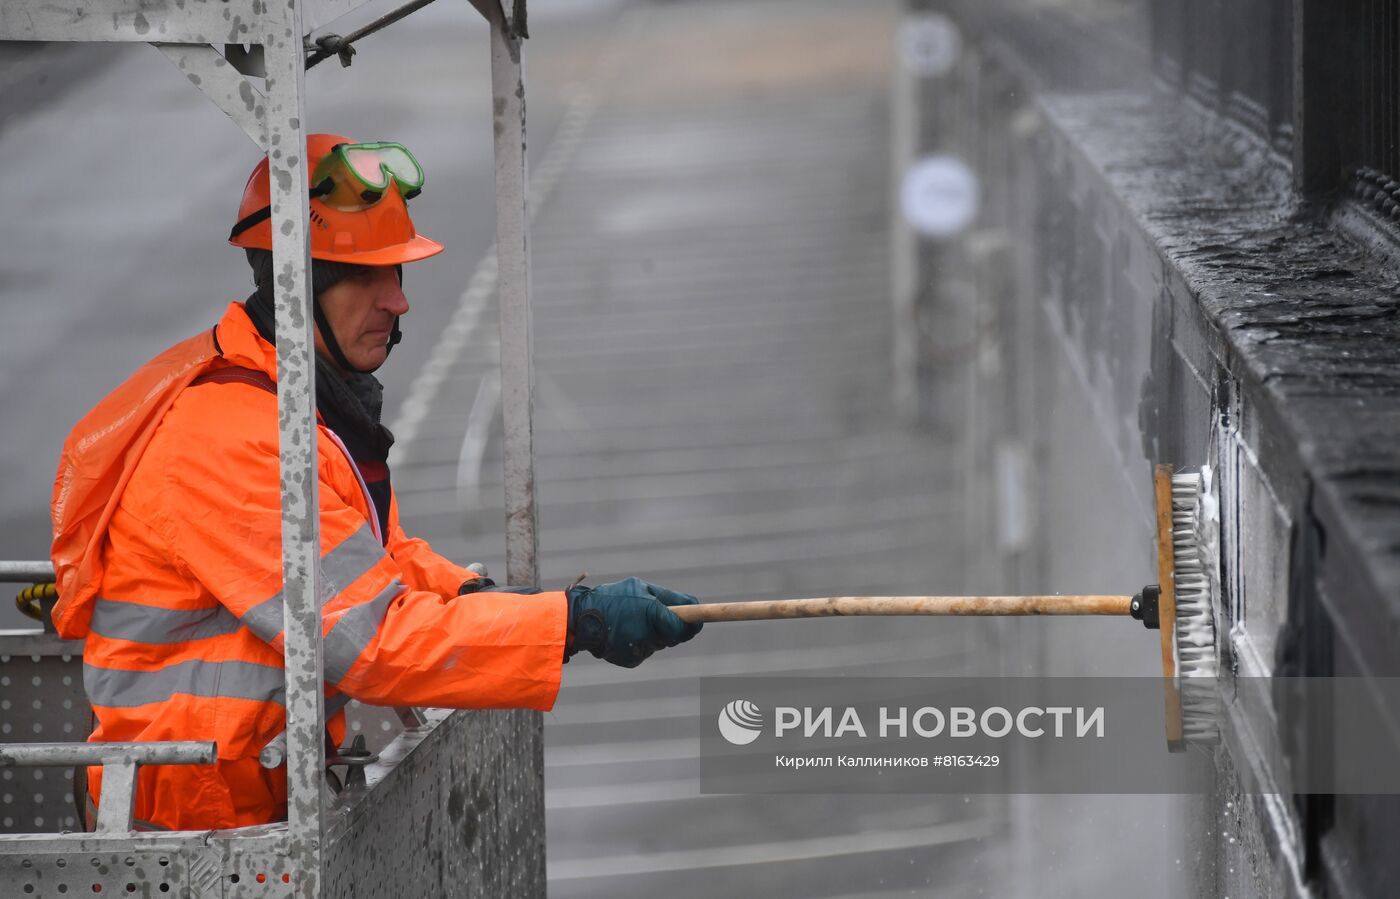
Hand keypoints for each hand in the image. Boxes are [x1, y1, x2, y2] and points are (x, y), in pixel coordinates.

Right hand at [566, 577, 701, 667]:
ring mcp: (640, 650)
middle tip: (651, 613)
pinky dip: (638, 642)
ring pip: (657, 642)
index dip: (692, 625)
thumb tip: (694, 604)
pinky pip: (644, 650)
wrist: (581, 620)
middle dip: (667, 626)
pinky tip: (623, 631)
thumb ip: (669, 597)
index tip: (695, 621)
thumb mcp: (640, 587)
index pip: (684, 628)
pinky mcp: (631, 660)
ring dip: (651, 632)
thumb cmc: (612, 598)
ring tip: (630, 619)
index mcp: (653, 614)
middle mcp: (649, 635)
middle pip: (672, 636)